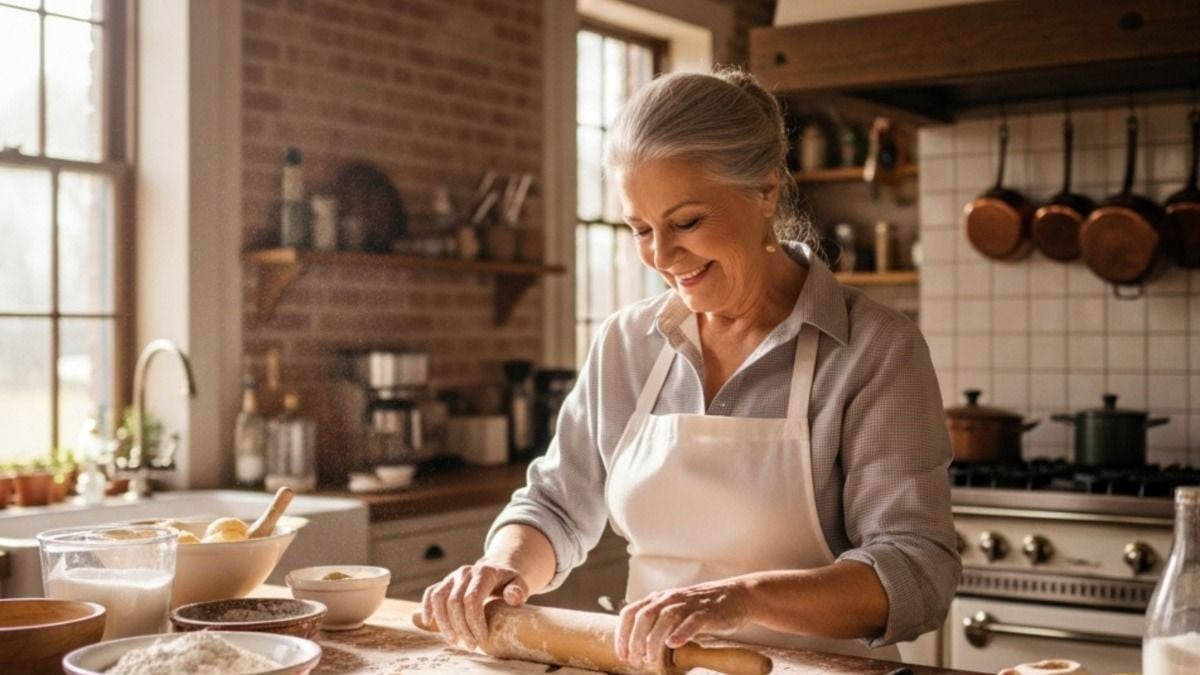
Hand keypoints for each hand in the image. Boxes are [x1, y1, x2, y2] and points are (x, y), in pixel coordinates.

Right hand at [421, 559, 528, 650]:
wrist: (497, 569)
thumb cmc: (508, 582)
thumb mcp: (519, 583)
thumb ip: (518, 590)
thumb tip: (513, 598)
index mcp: (484, 572)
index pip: (472, 598)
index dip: (474, 621)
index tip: (481, 639)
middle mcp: (465, 572)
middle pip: (455, 602)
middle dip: (461, 628)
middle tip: (471, 646)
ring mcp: (453, 577)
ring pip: (439, 599)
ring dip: (444, 623)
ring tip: (455, 641)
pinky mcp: (445, 582)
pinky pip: (431, 593)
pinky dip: (427, 607)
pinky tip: (428, 622)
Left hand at [615, 579, 752, 669]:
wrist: (736, 597)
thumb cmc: (703, 608)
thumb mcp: (675, 609)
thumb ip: (658, 620)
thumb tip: (638, 643)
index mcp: (659, 598)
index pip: (631, 612)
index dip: (622, 634)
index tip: (622, 654)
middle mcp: (670, 598)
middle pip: (644, 616)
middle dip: (635, 640)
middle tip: (636, 660)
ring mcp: (688, 604)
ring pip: (664, 619)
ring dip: (654, 641)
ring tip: (651, 659)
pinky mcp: (706, 613)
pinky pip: (691, 622)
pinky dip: (680, 633)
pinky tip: (673, 645)